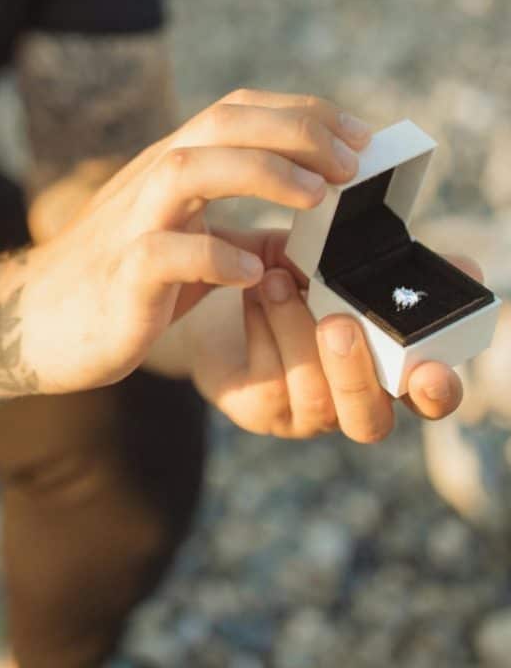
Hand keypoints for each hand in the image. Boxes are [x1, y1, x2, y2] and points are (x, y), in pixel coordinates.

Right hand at [13, 90, 371, 393]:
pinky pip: (163, 253)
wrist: (34, 322)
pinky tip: (250, 273)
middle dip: (295, 130)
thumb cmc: (117, 285)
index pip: (236, 110)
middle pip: (219, 123)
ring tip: (318, 195)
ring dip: (260, 172)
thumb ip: (242, 235)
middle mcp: (149, 182)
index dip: (301, 112)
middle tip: (352, 161)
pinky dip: (214, 256)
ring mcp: (130, 225)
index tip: (359, 135)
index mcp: (170, 169)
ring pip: (188, 169)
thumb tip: (309, 240)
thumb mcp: (188, 249)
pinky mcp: (119, 275)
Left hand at [183, 228, 471, 440]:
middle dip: (356, 371)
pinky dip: (261, 328)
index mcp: (386, 372)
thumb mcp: (336, 271)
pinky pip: (266, 381)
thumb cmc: (293, 281)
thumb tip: (462, 265)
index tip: (432, 368)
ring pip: (313, 393)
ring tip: (276, 281)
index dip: (436, 391)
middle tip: (339, 324)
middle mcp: (350, 403)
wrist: (220, 295)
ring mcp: (304, 413)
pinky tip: (254, 293)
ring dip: (294, 330)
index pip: (427, 398)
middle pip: (370, 418)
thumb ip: (387, 274)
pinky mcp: (258, 408)